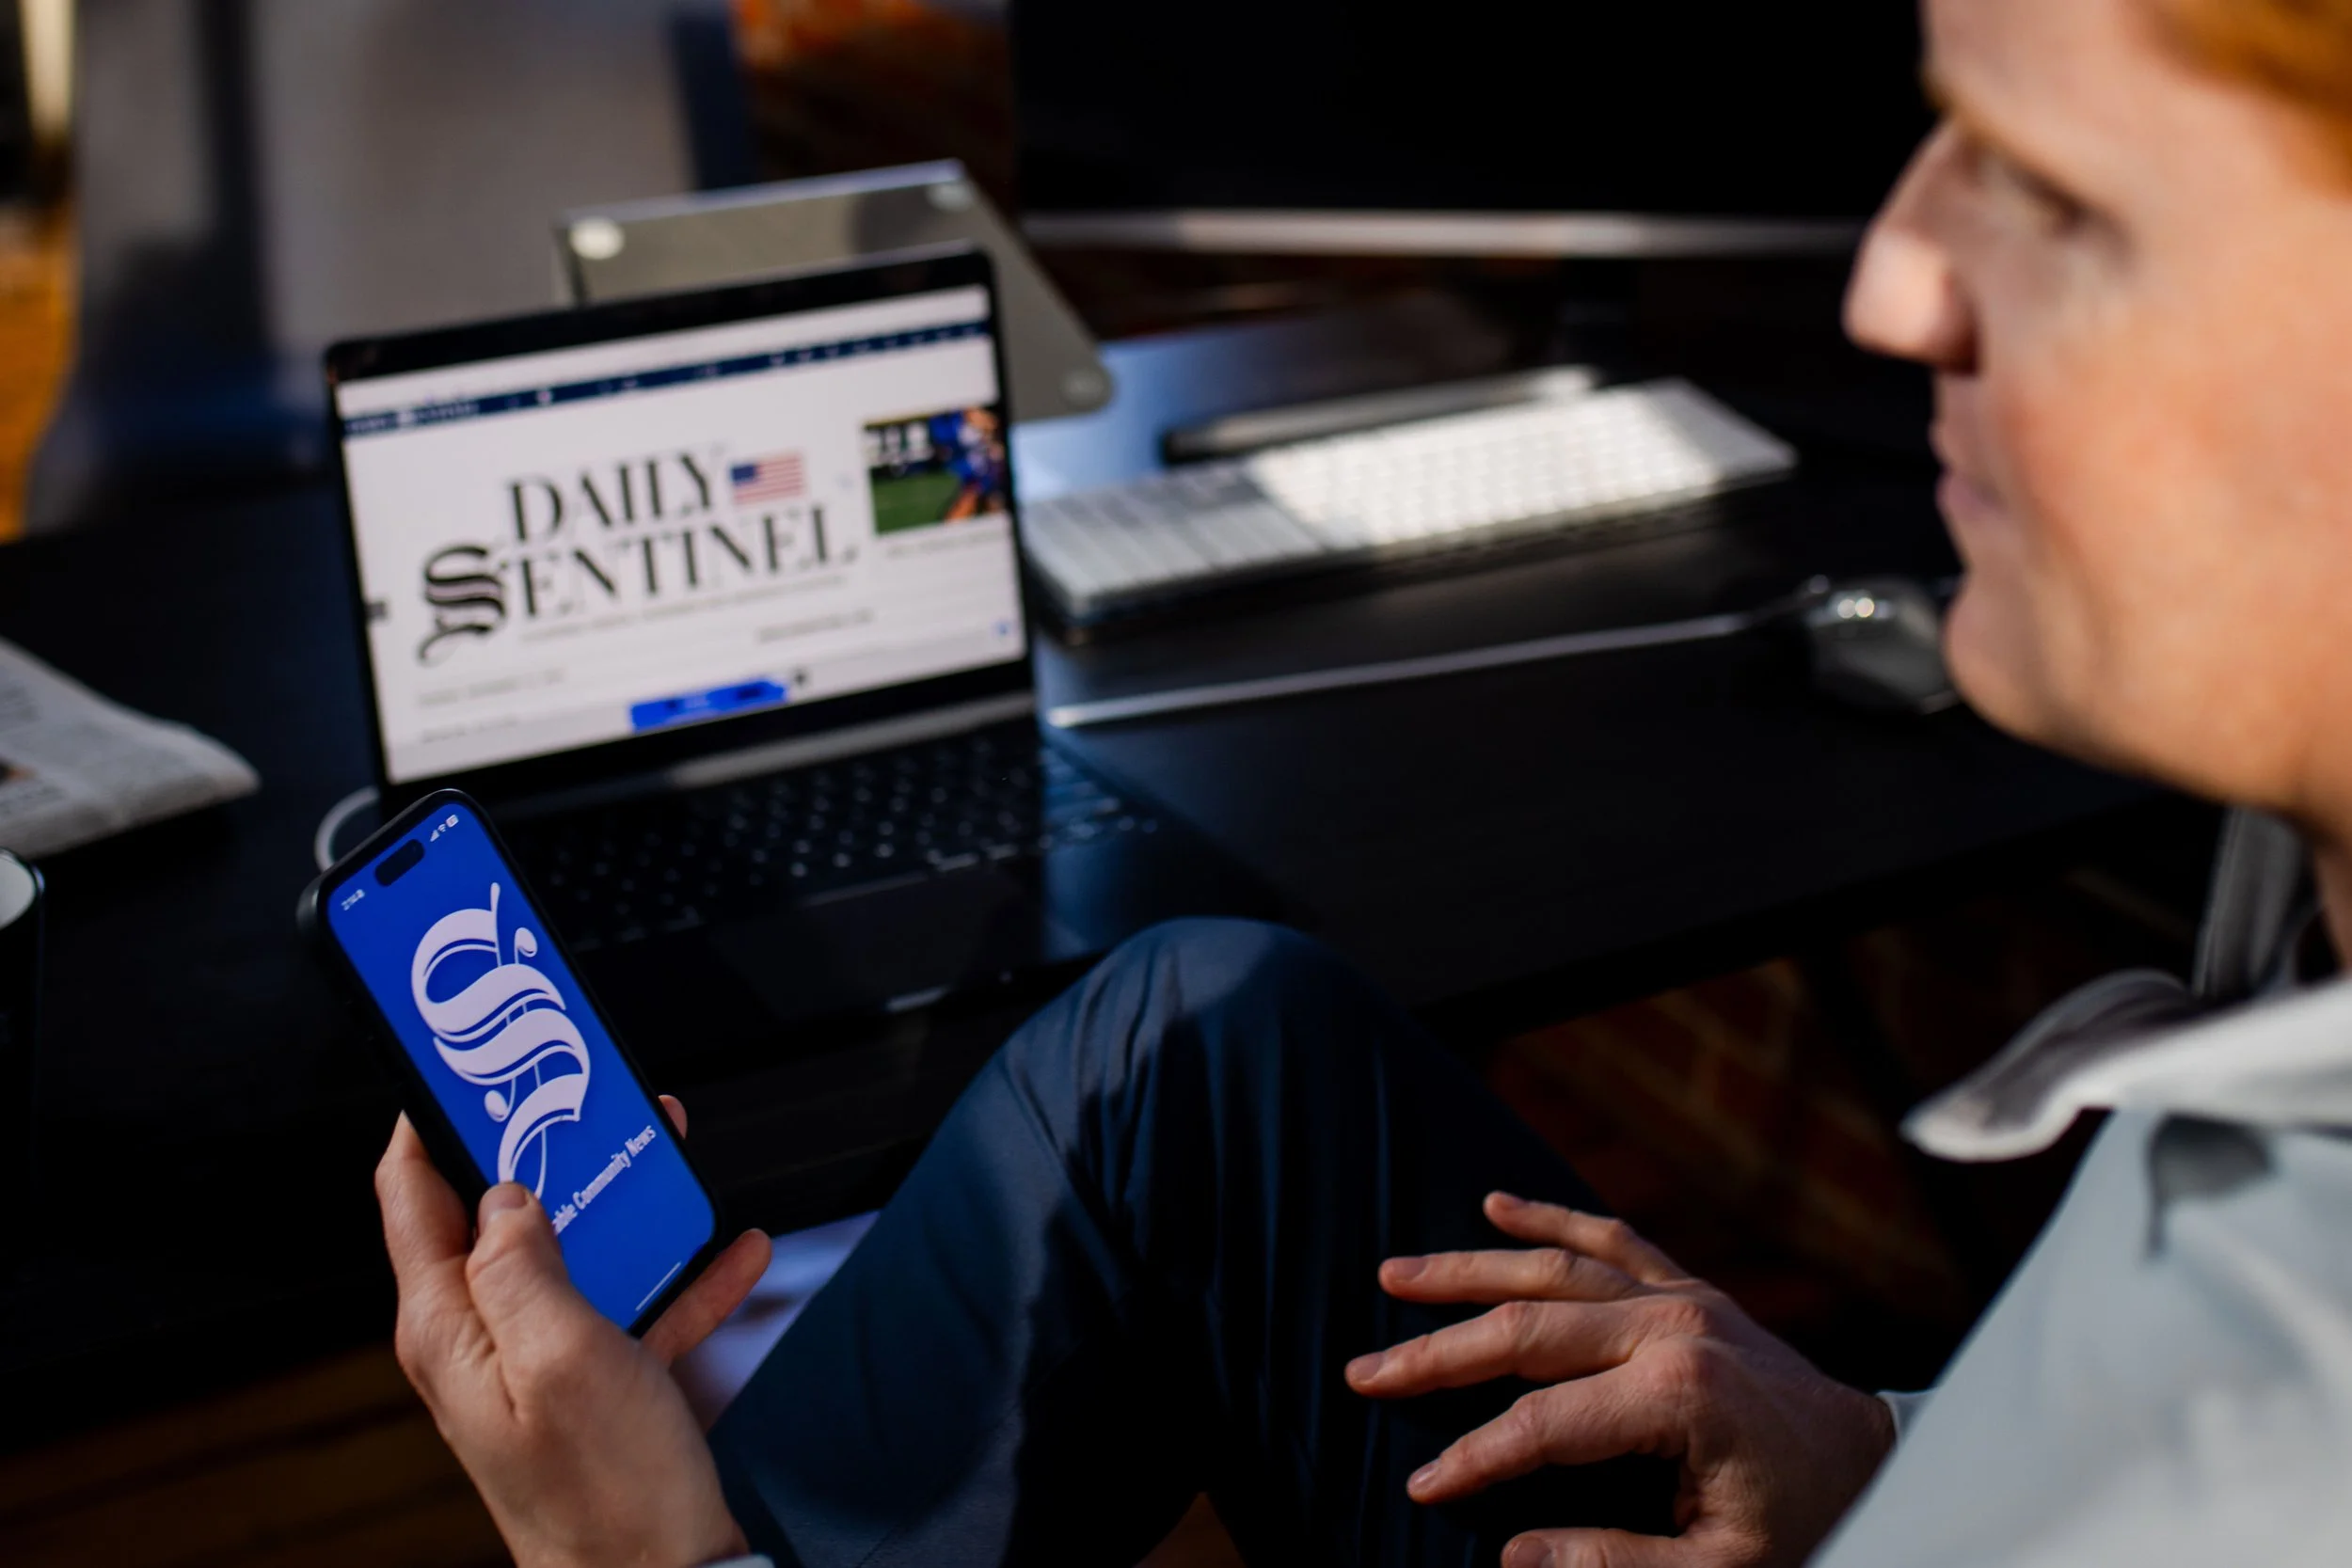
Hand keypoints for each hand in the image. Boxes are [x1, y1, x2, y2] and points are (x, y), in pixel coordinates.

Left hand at [377, 1096, 773, 1567]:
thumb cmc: (606, 1492)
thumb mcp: (563, 1356)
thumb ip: (522, 1262)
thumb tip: (502, 1192)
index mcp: (450, 1328)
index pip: (411, 1194)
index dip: (428, 1118)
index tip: (456, 1061)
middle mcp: (482, 1339)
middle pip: (500, 1212)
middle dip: (546, 1149)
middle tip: (585, 1095)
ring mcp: (536, 1362)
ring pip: (572, 1249)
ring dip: (624, 1204)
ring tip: (667, 1158)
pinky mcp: (592, 1384)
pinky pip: (629, 1303)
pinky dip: (676, 1273)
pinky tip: (726, 1249)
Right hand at [1345, 1193, 1893, 1567]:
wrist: (1881, 1469)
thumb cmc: (1806, 1524)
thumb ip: (1616, 1564)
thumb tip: (1514, 1554)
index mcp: (1678, 1396)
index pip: (1541, 1423)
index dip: (1473, 1457)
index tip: (1420, 1485)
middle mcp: (1673, 1328)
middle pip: (1527, 1329)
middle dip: (1437, 1351)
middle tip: (1364, 1372)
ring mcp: (1683, 1298)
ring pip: (1552, 1267)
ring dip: (1467, 1268)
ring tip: (1393, 1274)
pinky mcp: (1693, 1288)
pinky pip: (1610, 1236)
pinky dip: (1549, 1215)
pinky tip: (1496, 1202)